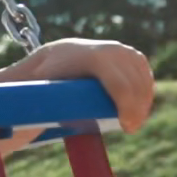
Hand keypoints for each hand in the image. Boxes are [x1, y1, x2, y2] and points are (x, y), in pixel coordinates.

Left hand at [35, 39, 154, 134]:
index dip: (125, 105)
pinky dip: (145, 88)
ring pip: (141, 74)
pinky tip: (141, 105)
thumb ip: (41, 104)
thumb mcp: (40, 91)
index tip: (125, 126)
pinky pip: (143, 69)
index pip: (116, 81)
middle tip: (130, 128)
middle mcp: (105, 48)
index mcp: (86, 56)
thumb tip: (31, 127)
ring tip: (134, 121)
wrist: (53, 59)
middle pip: (133, 80)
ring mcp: (117, 48)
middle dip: (137, 106)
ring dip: (143, 99)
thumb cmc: (44, 80)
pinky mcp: (126, 52)